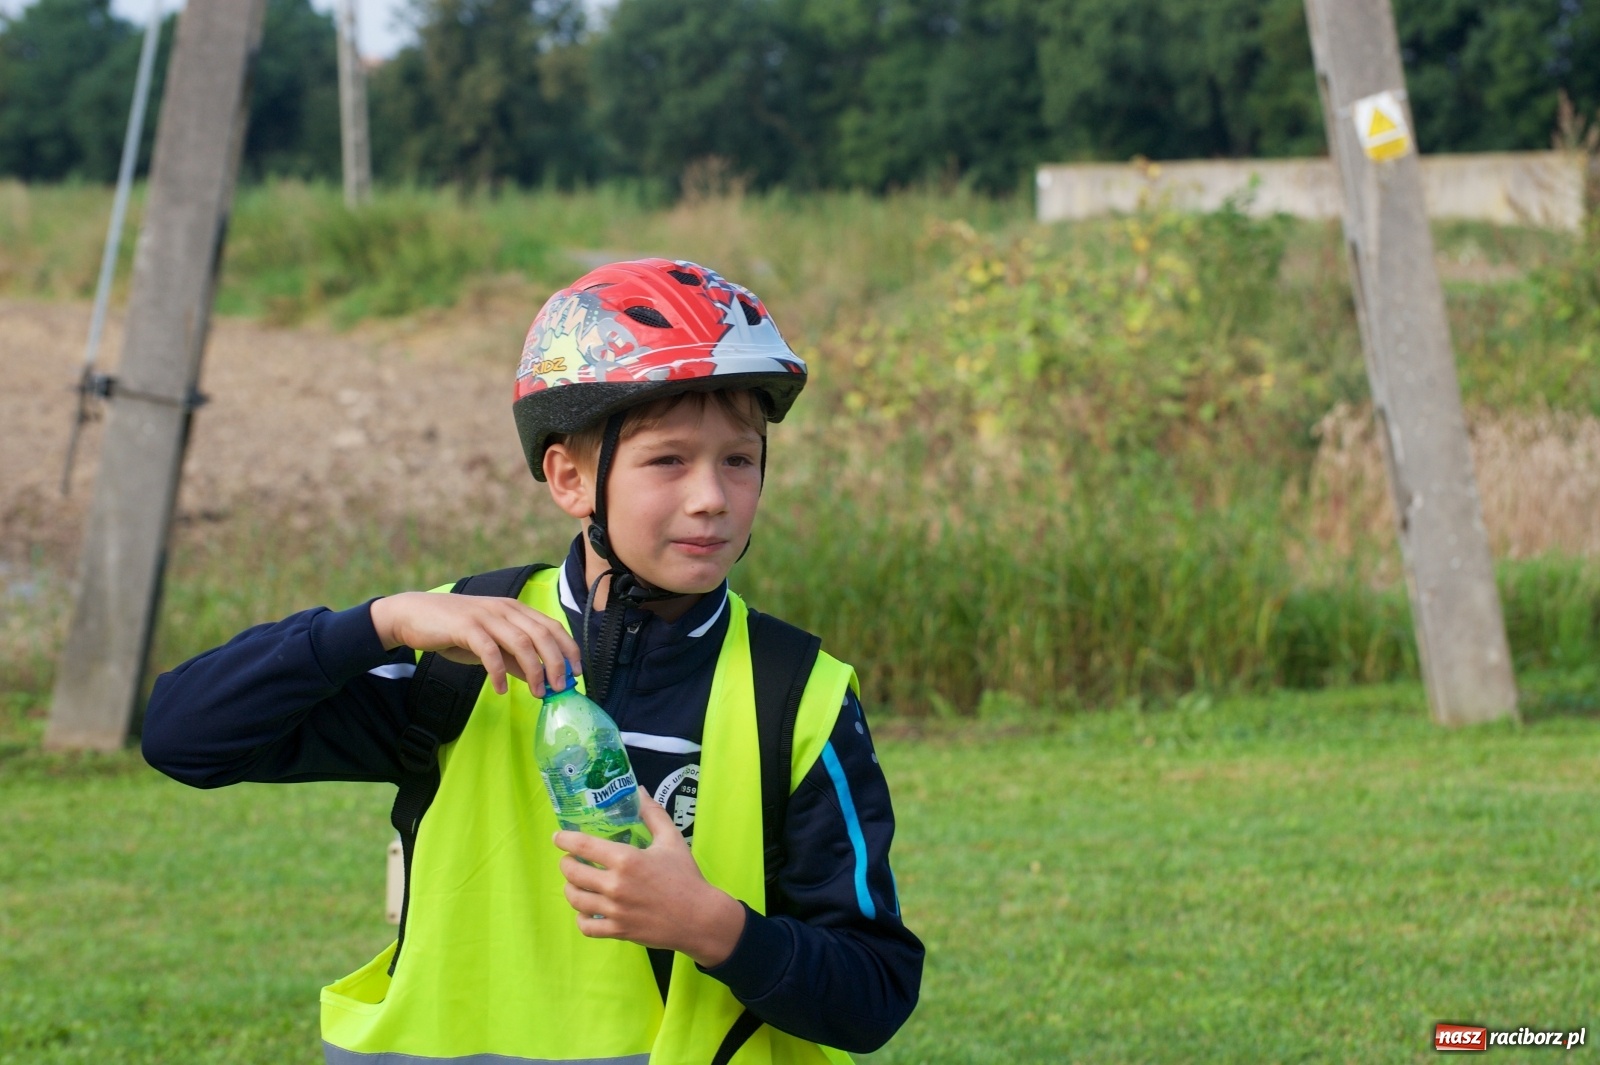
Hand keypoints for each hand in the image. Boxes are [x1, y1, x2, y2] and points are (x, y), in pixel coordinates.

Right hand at [369, 591, 581, 695]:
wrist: (414, 615)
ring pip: (521, 641)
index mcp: (515, 610)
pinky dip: (498, 672)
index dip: (568, 649)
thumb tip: (540, 678)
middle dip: (557, 662)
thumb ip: (514, 659)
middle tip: (561, 687)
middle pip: (542, 634)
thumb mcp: (491, 645)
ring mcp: (486, 616)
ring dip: (533, 670)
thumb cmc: (455, 631)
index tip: (577, 672)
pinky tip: (501, 689)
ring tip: (538, 693)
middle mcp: (505, 609)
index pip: (552, 626)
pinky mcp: (466, 627)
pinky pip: (489, 651)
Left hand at [554, 797, 746, 967]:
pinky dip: (581, 917)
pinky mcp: (618, 931)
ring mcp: (614, 910)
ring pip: (575, 899)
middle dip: (566, 863)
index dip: (565, 839)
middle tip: (570, 859)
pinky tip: (587, 909)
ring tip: (575, 882)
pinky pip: (586, 926)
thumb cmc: (685, 876)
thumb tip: (639, 791)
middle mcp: (615, 885)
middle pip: (572, 872)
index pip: (583, 845)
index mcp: (626, 859)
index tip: (559, 837)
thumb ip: (652, 814)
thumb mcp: (671, 839)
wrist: (699, 917)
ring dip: (570, 888)